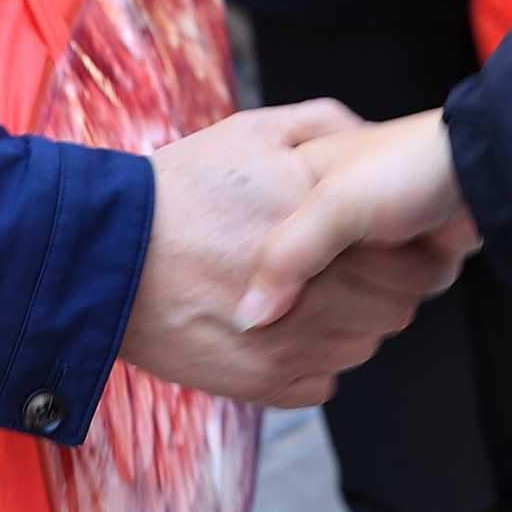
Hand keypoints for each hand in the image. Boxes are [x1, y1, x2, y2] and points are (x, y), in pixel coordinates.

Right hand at [123, 102, 465, 406]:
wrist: (102, 257)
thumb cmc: (177, 190)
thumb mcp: (250, 133)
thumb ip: (323, 125)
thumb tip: (371, 136)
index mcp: (321, 231)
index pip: (409, 263)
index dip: (403, 250)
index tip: (379, 239)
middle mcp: (313, 295)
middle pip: (394, 310)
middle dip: (382, 288)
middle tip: (345, 268)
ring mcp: (288, 348)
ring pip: (361, 348)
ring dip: (347, 326)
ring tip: (309, 296)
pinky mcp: (260, 385)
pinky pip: (321, 382)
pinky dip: (310, 361)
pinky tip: (281, 328)